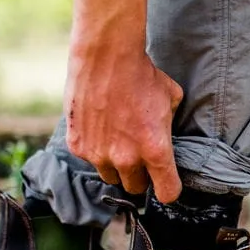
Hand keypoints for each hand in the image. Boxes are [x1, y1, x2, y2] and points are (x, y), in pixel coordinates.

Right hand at [64, 0, 182, 201]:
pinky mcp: (78, 146)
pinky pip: (90, 159)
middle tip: (141, 156)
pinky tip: (100, 127)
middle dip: (141, 176)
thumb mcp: (171, 100)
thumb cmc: (143, 75)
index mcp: (156, 150)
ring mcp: (99, 154)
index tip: (168, 182)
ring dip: (117, 166)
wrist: (106, 57)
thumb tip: (167, 136)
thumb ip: (169, 127)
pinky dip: (96, 149)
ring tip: (118, 140)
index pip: (167, 193)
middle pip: (136, 188)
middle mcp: (127, 158)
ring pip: (111, 177)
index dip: (169, 189)